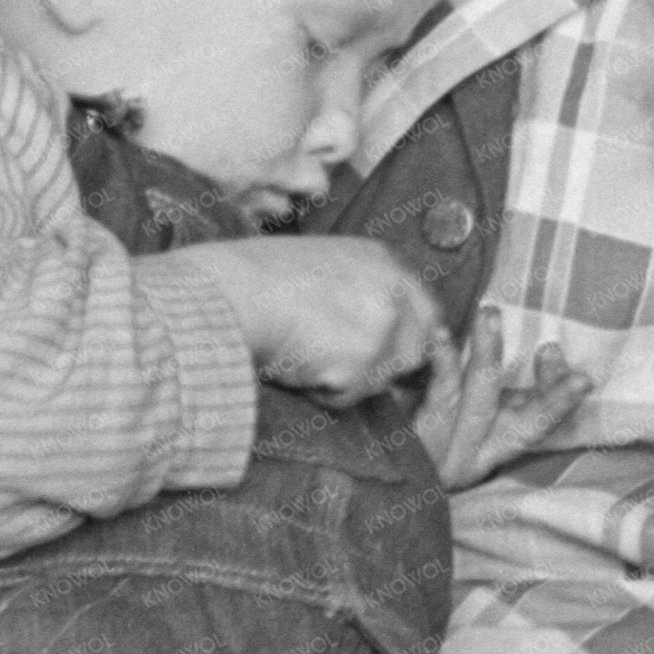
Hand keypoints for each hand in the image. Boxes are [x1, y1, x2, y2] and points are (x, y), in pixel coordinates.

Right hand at [162, 235, 443, 402]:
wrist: (230, 293)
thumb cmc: (255, 281)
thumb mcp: (320, 266)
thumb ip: (357, 291)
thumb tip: (376, 330)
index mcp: (382, 258)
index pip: (423, 309)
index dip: (407, 340)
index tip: (398, 361)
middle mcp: (394, 287)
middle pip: (417, 348)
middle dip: (388, 366)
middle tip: (347, 370)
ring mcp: (384, 324)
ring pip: (384, 377)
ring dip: (349, 380)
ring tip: (305, 355)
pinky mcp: (365, 360)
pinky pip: (350, 396)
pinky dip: (324, 393)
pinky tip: (297, 366)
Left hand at [411, 323, 591, 486]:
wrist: (364, 486)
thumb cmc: (419, 437)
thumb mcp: (464, 417)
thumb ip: (492, 387)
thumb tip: (541, 348)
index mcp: (492, 450)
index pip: (538, 426)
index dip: (560, 402)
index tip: (584, 378)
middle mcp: (474, 456)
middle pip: (521, 426)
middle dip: (546, 392)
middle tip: (554, 349)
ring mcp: (444, 450)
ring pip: (477, 401)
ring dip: (488, 355)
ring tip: (492, 315)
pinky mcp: (413, 438)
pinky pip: (432, 397)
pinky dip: (440, 362)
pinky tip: (440, 333)